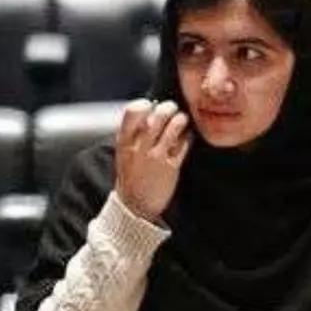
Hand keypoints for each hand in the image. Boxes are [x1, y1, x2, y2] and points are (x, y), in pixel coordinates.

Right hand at [113, 98, 189, 224]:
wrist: (134, 206)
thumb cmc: (130, 176)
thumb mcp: (123, 153)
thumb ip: (132, 133)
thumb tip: (149, 110)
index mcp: (125, 142)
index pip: (132, 112)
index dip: (144, 104)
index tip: (150, 106)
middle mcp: (140, 147)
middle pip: (158, 116)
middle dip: (168, 108)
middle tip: (172, 110)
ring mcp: (156, 157)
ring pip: (173, 127)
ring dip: (180, 119)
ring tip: (181, 121)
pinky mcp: (171, 167)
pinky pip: (184, 144)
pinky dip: (187, 137)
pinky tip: (186, 138)